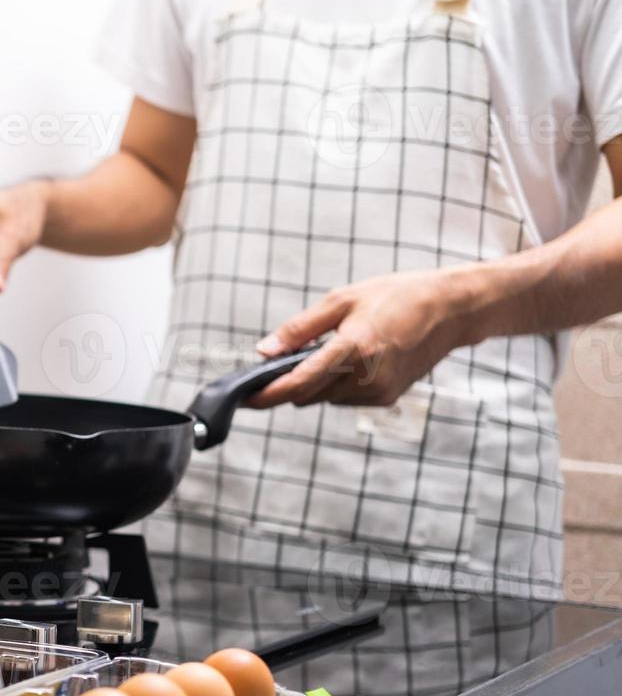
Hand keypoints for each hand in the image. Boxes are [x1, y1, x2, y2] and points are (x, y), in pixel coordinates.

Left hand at [248, 270, 477, 408]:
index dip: (267, 395)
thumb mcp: (341, 300)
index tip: (244, 398)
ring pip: (324, 398)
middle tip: (278, 362)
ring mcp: (378, 392)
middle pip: (306, 395)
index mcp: (353, 350)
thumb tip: (264, 351)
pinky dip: (334, 384)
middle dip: (287, 384)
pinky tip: (348, 360)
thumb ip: (299, 328)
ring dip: (313, 383)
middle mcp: (366, 378)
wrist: (451, 310)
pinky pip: (344, 398)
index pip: (298, 384)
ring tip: (326, 350)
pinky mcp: (386, 398)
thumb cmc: (396, 296)